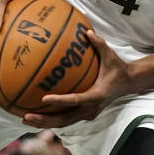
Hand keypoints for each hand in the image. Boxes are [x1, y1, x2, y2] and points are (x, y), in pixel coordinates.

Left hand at [21, 30, 135, 128]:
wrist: (128, 83)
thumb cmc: (117, 68)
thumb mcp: (110, 55)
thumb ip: (99, 44)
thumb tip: (86, 31)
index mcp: (97, 95)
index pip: (76, 100)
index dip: (60, 101)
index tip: (44, 99)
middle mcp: (91, 108)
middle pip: (66, 119)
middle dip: (45, 119)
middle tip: (27, 115)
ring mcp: (88, 113)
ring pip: (64, 123)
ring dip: (44, 122)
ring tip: (25, 118)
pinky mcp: (84, 114)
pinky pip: (66, 119)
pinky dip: (51, 119)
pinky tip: (36, 115)